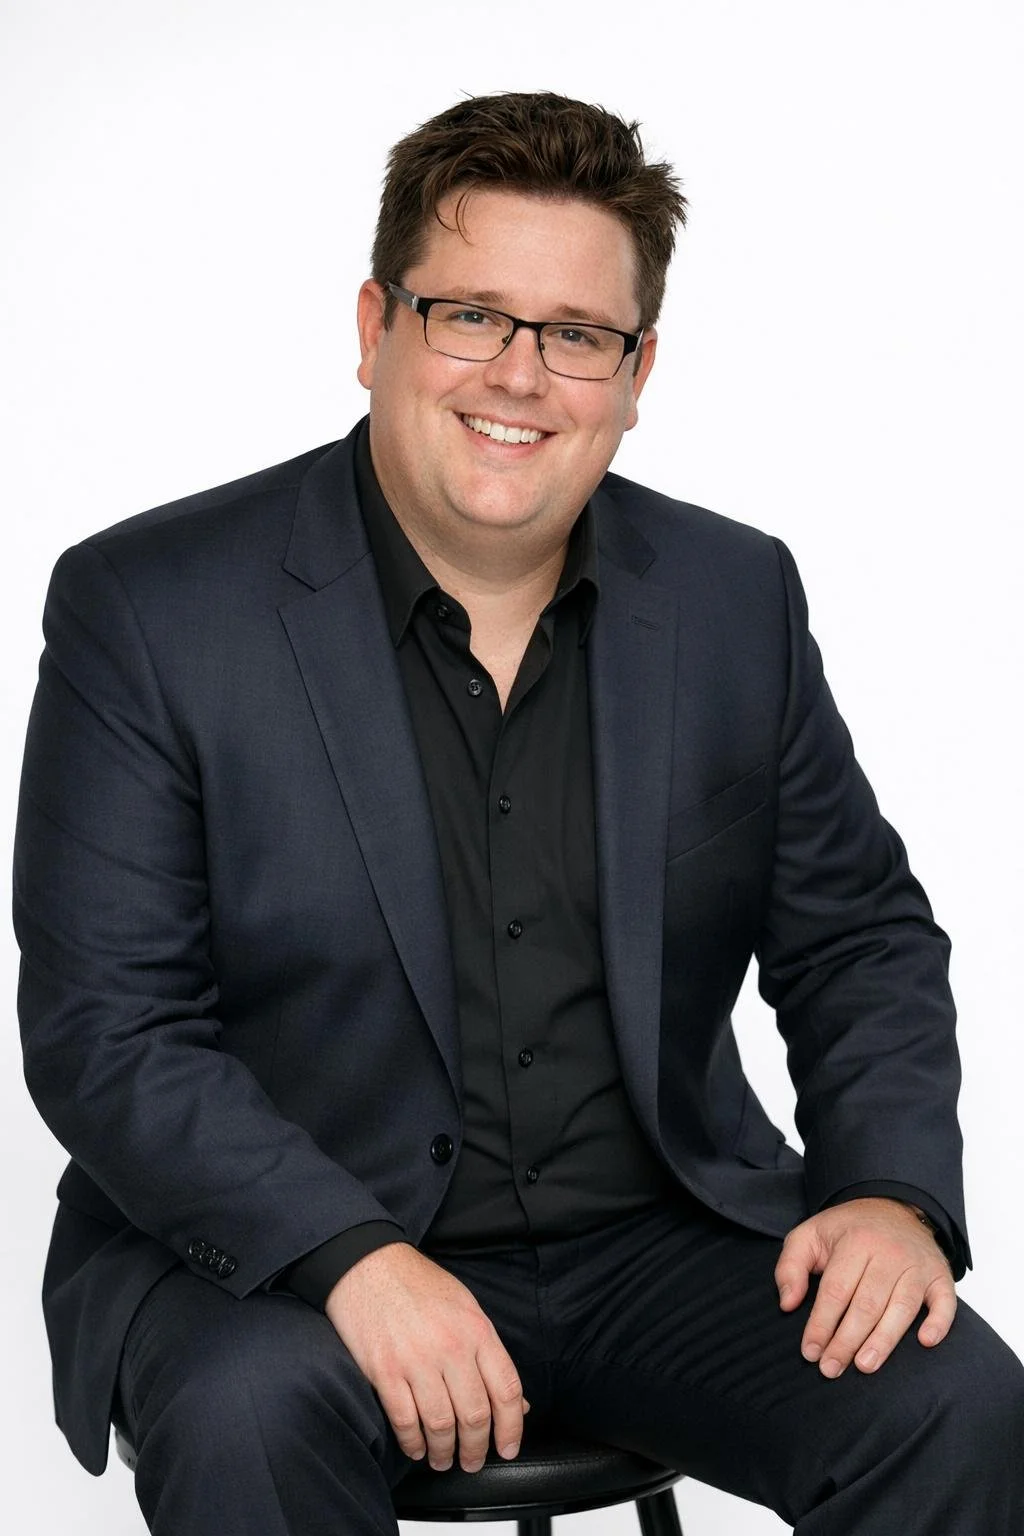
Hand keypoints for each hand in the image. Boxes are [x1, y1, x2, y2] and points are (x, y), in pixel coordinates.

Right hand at [325, 1242, 528, 1472]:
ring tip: (443, 1459)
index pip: (506, 1389)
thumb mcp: (466, 1308)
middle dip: (476, 1449)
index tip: (508, 1448)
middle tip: (472, 1462)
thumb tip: (515, 1401)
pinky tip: (416, 1448)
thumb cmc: (419, 1286)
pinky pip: (405, 1420)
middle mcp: (451, 1346)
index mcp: (477, 1330)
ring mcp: (416, 1360)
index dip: (512, 1426)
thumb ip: (489, 1354)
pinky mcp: (384, 1370)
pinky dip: (412, 1443)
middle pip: (474, 1415)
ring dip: (443, 1452)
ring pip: (440, 1425)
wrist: (369, 1265)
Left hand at [775, 1197, 955, 1378]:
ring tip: (864, 1366)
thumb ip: (790, 1266)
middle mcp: (889, 1253)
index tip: (810, 1351)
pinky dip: (939, 1323)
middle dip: (847, 1341)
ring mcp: (917, 1265)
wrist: (892, 1206)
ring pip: (902, 1308)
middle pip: (867, 1304)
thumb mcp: (809, 1235)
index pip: (836, 1290)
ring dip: (883, 1341)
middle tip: (831, 1369)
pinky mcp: (940, 1275)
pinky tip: (925, 1341)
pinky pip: (945, 1302)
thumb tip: (788, 1304)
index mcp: (855, 1242)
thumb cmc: (847, 1230)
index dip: (821, 1324)